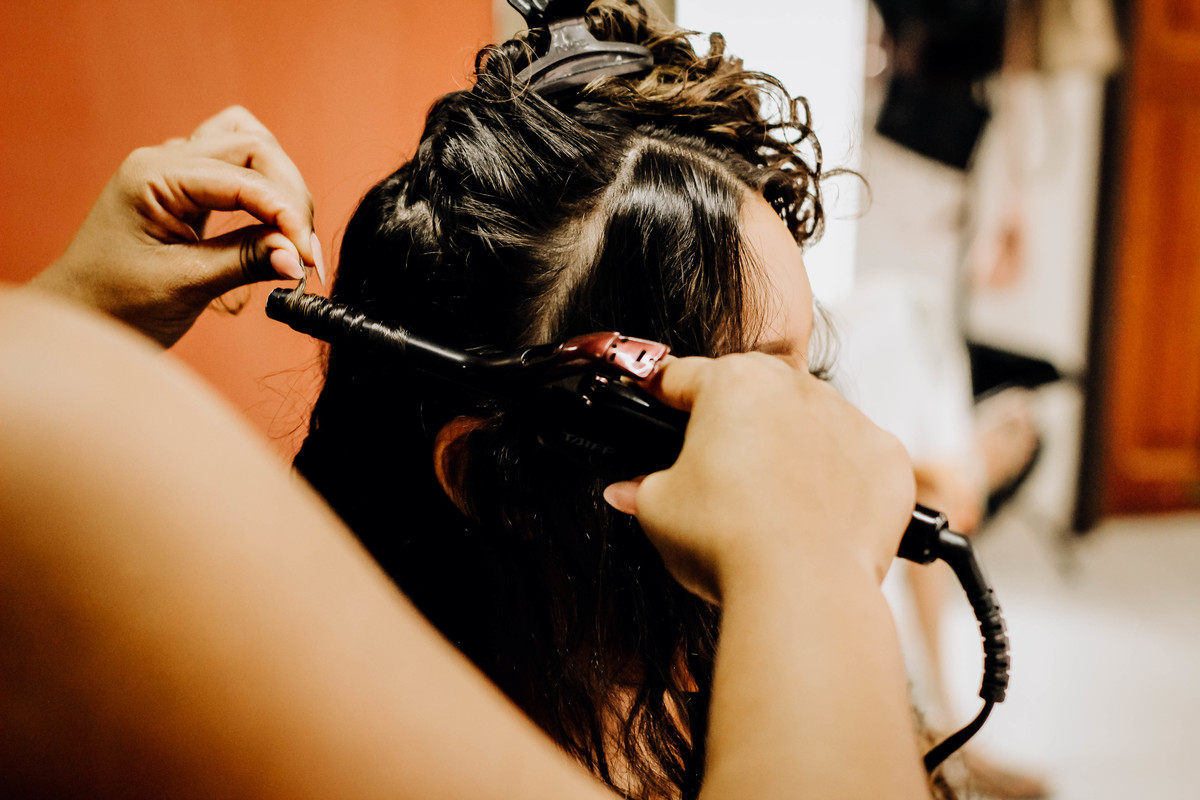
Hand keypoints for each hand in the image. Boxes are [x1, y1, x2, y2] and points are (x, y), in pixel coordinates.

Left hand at [30, 106, 323, 347]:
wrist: (78, 319)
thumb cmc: (116, 304)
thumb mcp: (186, 285)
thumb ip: (247, 261)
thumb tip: (300, 258)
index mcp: (153, 176)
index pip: (244, 176)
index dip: (286, 215)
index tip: (309, 261)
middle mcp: (164, 161)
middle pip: (255, 148)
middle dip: (289, 198)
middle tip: (305, 255)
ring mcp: (175, 171)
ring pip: (250, 147)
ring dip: (280, 186)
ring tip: (290, 236)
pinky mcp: (187, 190)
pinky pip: (239, 170)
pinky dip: (265, 192)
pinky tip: (270, 229)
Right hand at [606, 354, 915, 602]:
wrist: (802, 587)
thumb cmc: (730, 542)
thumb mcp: (659, 510)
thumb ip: (641, 488)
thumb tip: (627, 491)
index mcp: (732, 383)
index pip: (684, 377)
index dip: (664, 398)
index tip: (659, 410)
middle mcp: (796, 387)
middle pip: (754, 396)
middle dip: (735, 427)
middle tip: (718, 478)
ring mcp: (849, 420)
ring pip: (810, 424)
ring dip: (791, 449)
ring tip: (771, 504)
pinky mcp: (887, 457)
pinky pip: (857, 459)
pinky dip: (841, 481)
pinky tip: (816, 516)